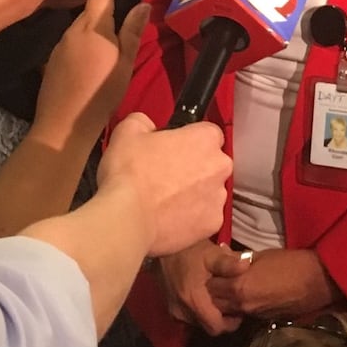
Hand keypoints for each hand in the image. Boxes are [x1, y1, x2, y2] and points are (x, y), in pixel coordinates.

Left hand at [29, 0, 147, 147]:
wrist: (64, 124)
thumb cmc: (101, 93)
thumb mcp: (125, 63)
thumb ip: (132, 31)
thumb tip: (143, 4)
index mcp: (93, 26)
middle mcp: (72, 30)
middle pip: (91, 10)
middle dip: (108, 14)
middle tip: (126, 31)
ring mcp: (59, 45)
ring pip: (81, 27)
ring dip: (96, 32)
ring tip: (110, 52)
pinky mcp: (52, 60)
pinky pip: (71, 43)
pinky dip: (83, 46)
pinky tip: (91, 67)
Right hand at [96, 113, 230, 258]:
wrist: (127, 219)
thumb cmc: (129, 174)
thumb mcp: (127, 133)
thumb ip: (143, 121)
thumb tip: (146, 124)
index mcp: (205, 139)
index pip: (207, 133)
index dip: (189, 140)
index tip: (173, 150)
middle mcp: (219, 166)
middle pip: (212, 163)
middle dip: (194, 168)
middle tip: (166, 177)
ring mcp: (218, 197)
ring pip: (209, 191)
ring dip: (194, 194)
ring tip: (164, 202)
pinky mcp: (212, 224)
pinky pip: (205, 218)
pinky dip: (191, 219)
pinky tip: (168, 220)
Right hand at [158, 239, 241, 334]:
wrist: (162, 246)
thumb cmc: (190, 249)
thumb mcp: (212, 253)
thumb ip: (229, 263)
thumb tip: (246, 266)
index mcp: (193, 301)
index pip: (215, 328)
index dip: (230, 324)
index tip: (240, 312)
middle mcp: (181, 312)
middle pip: (207, 326)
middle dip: (221, 319)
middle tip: (233, 303)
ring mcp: (173, 311)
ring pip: (198, 322)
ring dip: (210, 314)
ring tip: (220, 298)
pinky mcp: (169, 307)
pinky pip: (189, 316)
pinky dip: (199, 310)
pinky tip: (206, 296)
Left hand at [204, 247, 335, 322]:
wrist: (317, 281)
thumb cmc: (291, 262)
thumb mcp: (263, 255)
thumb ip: (240, 260)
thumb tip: (224, 256)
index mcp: (238, 286)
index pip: (210, 287)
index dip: (211, 277)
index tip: (214, 269)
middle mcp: (241, 304)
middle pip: (215, 303)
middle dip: (215, 293)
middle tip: (220, 279)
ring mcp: (252, 314)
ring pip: (228, 311)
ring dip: (226, 302)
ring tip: (233, 288)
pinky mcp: (263, 319)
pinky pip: (243, 314)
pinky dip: (240, 306)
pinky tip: (250, 295)